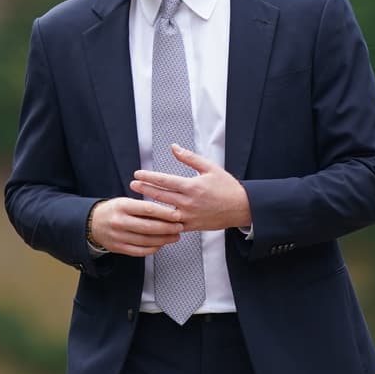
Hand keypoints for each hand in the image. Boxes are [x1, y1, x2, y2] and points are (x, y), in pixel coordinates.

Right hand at [88, 196, 183, 256]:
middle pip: (149, 227)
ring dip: (164, 239)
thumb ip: (144, 207)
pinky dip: (153, 248)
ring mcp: (119, 236)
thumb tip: (167, 212)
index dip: (165, 213)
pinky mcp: (119, 248)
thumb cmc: (113, 211)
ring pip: (147, 240)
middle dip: (168, 228)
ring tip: (174, 236)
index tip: (177, 215)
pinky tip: (160, 244)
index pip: (148, 209)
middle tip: (179, 227)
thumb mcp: (125, 202)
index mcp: (122, 206)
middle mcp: (120, 222)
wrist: (92, 223)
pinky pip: (140, 251)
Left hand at [131, 144, 251, 231]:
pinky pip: (172, 226)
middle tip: (132, 184)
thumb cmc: (227, 187)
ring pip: (164, 212)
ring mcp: (189, 216)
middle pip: (161, 195)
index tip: (137, 174)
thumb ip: (189, 158)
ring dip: (149, 206)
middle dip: (144, 189)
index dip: (149, 177)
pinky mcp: (192, 226)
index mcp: (192, 186)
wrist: (242, 208)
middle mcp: (189, 202)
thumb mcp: (210, 168)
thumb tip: (174, 147)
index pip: (165, 181)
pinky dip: (161, 223)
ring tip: (137, 201)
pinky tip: (151, 219)